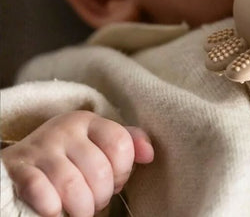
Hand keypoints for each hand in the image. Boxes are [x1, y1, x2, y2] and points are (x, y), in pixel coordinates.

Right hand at [1, 110, 153, 216]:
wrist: (19, 161)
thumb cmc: (69, 153)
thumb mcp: (96, 140)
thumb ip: (126, 142)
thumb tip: (150, 154)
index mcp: (88, 120)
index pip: (121, 144)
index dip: (123, 171)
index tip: (115, 181)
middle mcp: (65, 130)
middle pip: (100, 170)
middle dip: (102, 195)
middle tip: (96, 201)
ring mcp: (41, 149)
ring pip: (73, 187)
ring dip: (82, 208)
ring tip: (81, 210)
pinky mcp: (20, 170)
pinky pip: (43, 195)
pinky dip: (54, 210)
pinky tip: (57, 210)